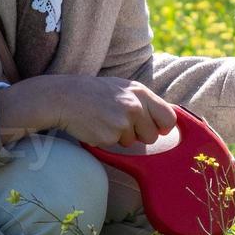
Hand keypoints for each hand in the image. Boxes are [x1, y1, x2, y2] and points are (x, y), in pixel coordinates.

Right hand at [0, 75, 176, 147]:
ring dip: (121, 137)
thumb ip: (144, 102)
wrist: (65, 97)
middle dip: (140, 135)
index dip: (163, 127)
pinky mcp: (110, 136)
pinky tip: (96, 125)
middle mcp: (135, 107)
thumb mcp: (123, 89)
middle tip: (123, 124)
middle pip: (152, 136)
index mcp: (141, 93)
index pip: (169, 117)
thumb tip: (166, 122)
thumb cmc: (95, 93)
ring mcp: (123, 122)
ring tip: (106, 120)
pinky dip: (107, 139)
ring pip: (132, 142)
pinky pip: (115, 145)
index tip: (157, 129)